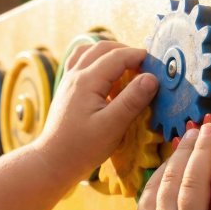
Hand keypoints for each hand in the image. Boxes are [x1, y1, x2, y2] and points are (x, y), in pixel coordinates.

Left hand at [32, 41, 158, 181]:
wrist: (53, 161)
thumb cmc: (82, 148)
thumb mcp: (112, 126)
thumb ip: (132, 100)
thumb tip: (152, 78)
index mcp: (87, 80)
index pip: (118, 56)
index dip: (139, 57)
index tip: (157, 65)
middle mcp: (75, 75)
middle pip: (103, 48)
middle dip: (126, 51)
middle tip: (145, 65)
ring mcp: (68, 80)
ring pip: (89, 51)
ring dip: (110, 53)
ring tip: (127, 66)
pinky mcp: (66, 89)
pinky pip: (81, 62)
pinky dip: (96, 61)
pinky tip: (106, 76)